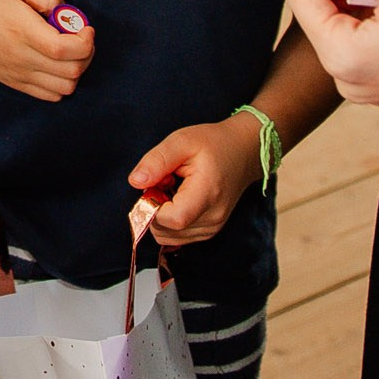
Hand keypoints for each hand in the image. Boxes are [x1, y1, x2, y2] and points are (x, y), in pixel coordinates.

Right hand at [0, 0, 93, 100]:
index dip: (85, 41)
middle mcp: (20, 57)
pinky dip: (62, 82)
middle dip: (86, 53)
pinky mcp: (14, 82)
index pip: (64, 49)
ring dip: (76, 69)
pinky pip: (51, 95)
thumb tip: (66, 11)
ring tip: (69, 50)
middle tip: (80, 36)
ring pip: (65, 87)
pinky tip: (56, 63)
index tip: (85, 27)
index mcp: (21, 30)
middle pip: (71, 71)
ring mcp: (17, 74)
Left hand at [128, 119, 263, 246]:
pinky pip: (177, 237)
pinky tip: (177, 200)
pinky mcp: (209, 231)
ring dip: (161, 217)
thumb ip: (156, 161)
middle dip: (153, 210)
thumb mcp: (181, 141)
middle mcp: (213, 218)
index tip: (153, 185)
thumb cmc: (213, 144)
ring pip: (168, 237)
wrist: (243, 152)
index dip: (152, 207)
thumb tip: (135, 182)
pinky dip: (170, 222)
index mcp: (207, 194)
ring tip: (172, 190)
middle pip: (166, 232)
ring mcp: (212, 228)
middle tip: (163, 183)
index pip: (172, 219)